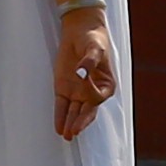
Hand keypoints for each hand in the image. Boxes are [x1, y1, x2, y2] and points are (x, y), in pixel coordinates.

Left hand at [52, 4, 116, 140]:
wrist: (80, 30)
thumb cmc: (93, 38)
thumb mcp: (95, 48)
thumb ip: (89, 61)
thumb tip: (81, 72)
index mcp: (106, 85)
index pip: (98, 97)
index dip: (91, 93)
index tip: (84, 82)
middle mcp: (92, 92)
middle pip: (87, 111)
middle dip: (80, 122)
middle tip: (74, 131)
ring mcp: (77, 92)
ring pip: (74, 112)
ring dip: (70, 123)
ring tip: (67, 136)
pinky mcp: (64, 89)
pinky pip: (61, 106)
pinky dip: (60, 116)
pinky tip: (59, 127)